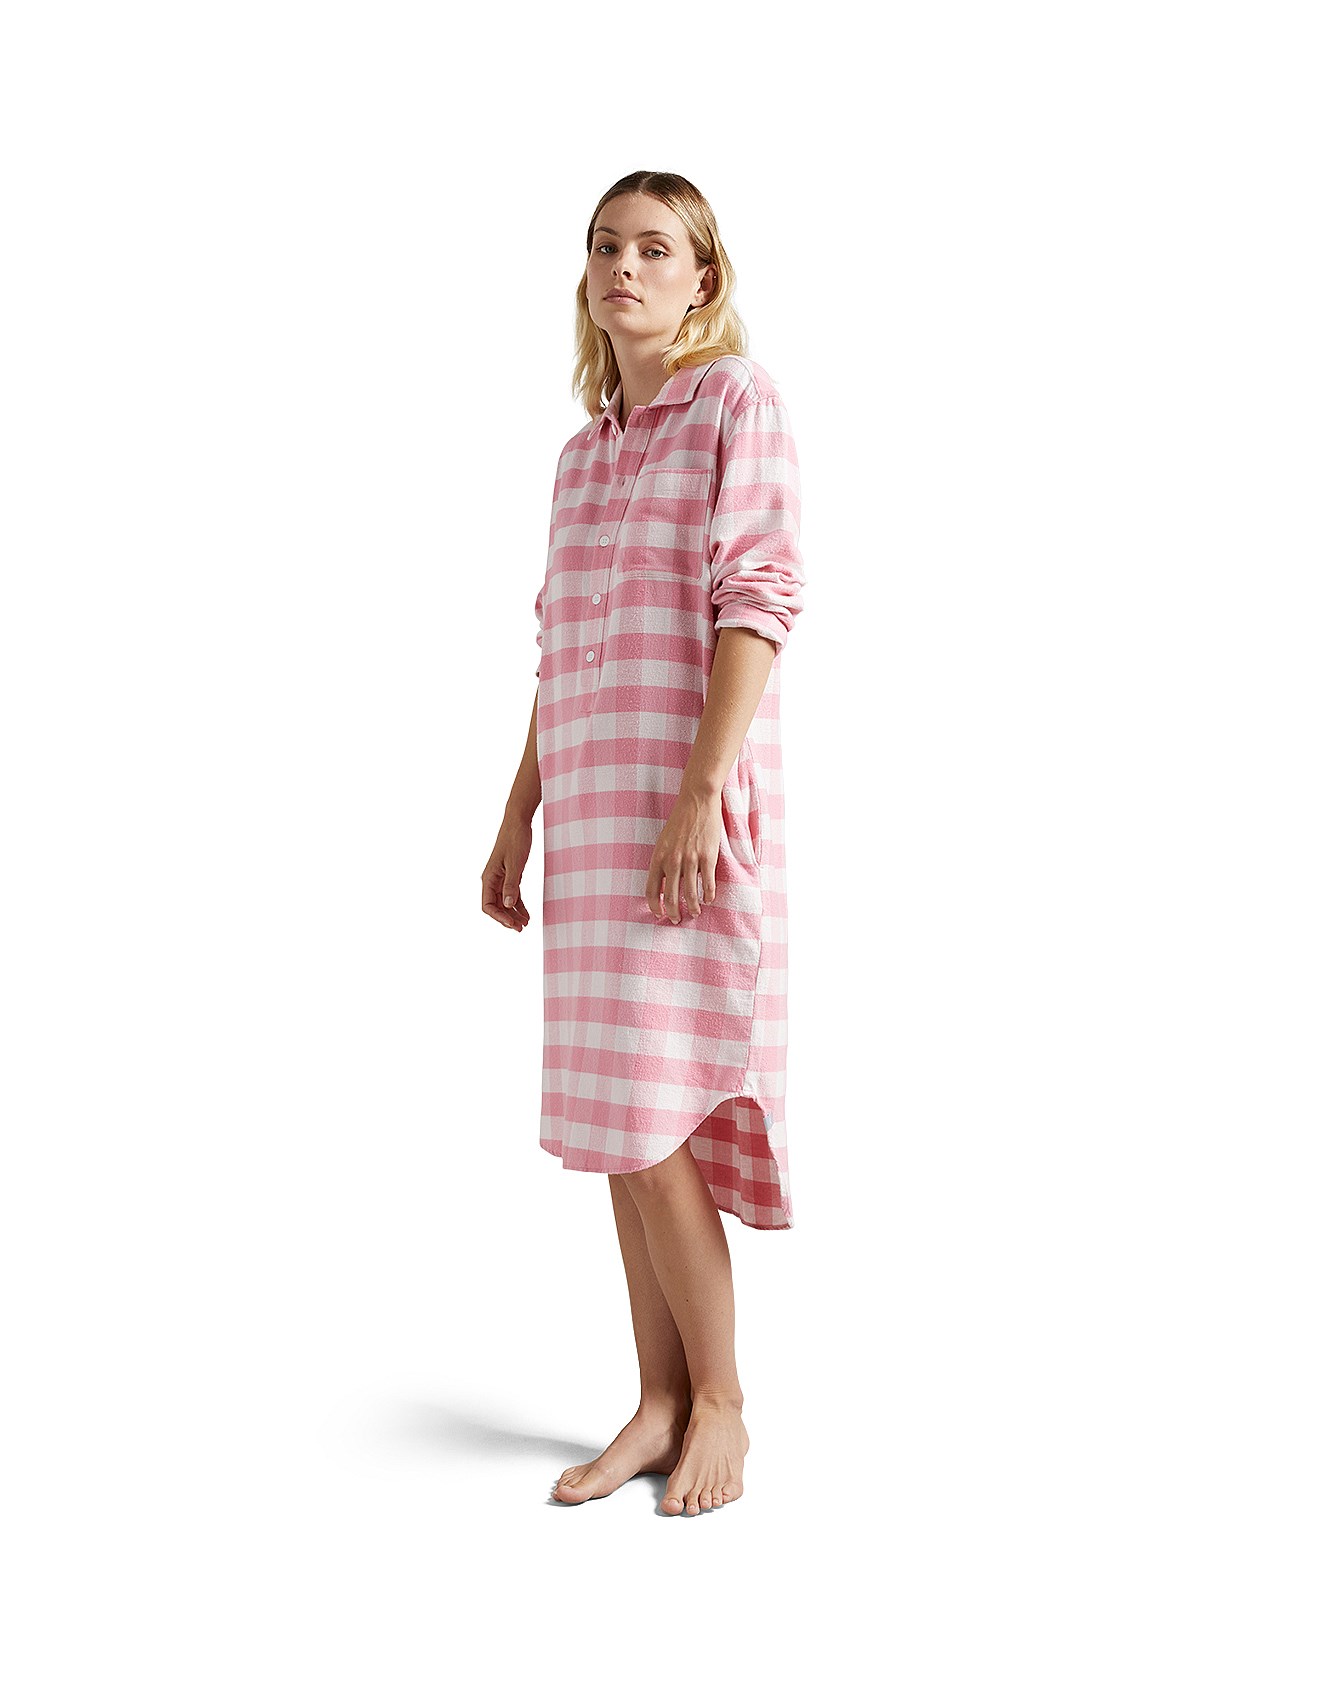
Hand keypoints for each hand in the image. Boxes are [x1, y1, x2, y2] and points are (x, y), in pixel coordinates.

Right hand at [482, 816, 532, 931]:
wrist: (519, 822)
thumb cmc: (515, 839)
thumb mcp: (515, 864)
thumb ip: (511, 885)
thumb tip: (508, 905)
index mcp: (488, 878)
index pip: (487, 905)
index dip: (499, 918)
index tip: (513, 924)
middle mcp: (492, 880)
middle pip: (495, 907)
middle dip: (506, 919)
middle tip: (521, 929)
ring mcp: (501, 878)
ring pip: (504, 902)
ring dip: (513, 914)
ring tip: (525, 924)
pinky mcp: (510, 874)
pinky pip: (512, 894)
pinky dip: (518, 905)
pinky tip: (526, 914)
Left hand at [646, 787, 720, 923]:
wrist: (696, 802)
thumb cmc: (679, 822)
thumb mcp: (663, 842)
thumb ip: (663, 863)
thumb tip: (664, 885)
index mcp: (658, 858)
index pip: (651, 890)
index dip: (654, 906)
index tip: (659, 914)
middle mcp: (672, 861)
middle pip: (671, 897)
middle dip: (674, 913)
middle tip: (677, 920)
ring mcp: (690, 859)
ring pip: (690, 894)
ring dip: (693, 907)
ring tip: (695, 913)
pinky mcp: (707, 857)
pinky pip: (707, 883)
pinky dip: (709, 895)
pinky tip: (709, 900)